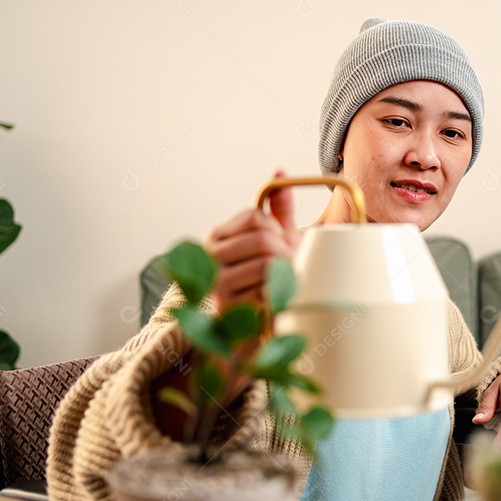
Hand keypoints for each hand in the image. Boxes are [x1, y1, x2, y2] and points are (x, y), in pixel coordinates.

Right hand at [203, 170, 297, 314]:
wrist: (251, 328)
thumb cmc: (264, 281)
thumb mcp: (273, 242)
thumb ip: (277, 210)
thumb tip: (280, 171)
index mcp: (218, 236)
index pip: (256, 217)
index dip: (277, 230)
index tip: (279, 245)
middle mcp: (209, 255)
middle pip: (263, 238)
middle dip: (285, 252)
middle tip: (291, 265)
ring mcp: (215, 280)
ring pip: (268, 262)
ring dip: (287, 272)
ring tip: (287, 281)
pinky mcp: (228, 304)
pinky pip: (268, 287)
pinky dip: (281, 292)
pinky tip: (278, 297)